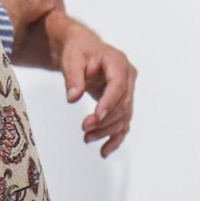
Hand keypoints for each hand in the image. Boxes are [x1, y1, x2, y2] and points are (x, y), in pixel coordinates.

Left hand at [48, 13, 135, 156]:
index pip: (118, 85)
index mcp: (118, 62)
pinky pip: (123, 123)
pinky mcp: (122, 102)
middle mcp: (128, 76)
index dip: (109, 102)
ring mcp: (127, 90)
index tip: (96, 117)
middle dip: (104, 119)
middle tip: (84, 129)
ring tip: (87, 137)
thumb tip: (72, 98)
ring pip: (124, 116)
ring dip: (107, 130)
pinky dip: (115, 138)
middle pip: (122, 103)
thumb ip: (73, 77)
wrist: (82, 49)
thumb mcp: (72, 58)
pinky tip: (104, 151)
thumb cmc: (78, 50)